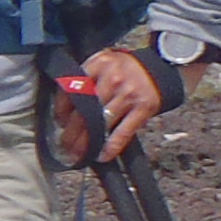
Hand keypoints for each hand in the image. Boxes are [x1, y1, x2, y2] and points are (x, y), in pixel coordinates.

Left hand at [55, 43, 199, 161]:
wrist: (161, 66)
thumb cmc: (125, 69)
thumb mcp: (103, 64)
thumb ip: (85, 79)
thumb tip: (65, 110)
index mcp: (98, 64)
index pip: (72, 90)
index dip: (62, 110)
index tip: (59, 123)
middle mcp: (112, 78)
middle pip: (85, 109)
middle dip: (72, 131)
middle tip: (64, 144)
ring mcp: (129, 93)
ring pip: (102, 122)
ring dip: (88, 142)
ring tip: (79, 153)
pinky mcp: (144, 107)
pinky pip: (124, 131)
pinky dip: (112, 145)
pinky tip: (103, 155)